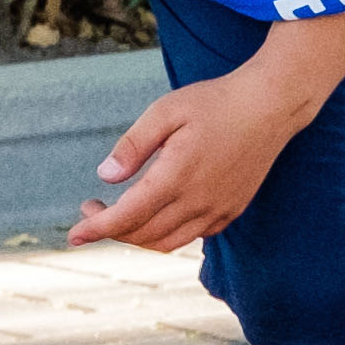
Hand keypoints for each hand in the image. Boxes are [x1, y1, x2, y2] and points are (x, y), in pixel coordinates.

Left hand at [68, 69, 307, 254]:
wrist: (272, 105)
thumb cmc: (216, 102)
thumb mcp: (165, 111)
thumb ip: (133, 146)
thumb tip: (106, 177)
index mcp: (177, 176)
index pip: (127, 217)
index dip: (96, 229)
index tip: (73, 236)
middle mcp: (199, 200)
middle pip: (143, 234)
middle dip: (110, 229)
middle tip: (92, 207)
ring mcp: (218, 209)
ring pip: (167, 242)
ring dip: (137, 236)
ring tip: (121, 213)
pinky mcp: (232, 209)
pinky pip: (191, 236)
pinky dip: (166, 233)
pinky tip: (158, 210)